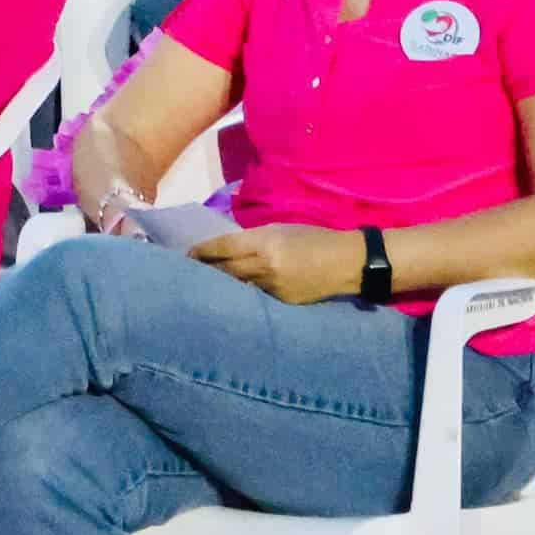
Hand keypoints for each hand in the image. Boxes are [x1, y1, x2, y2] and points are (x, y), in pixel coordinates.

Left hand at [189, 224, 357, 304]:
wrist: (347, 263)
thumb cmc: (315, 239)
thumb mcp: (282, 230)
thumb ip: (255, 239)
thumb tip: (231, 248)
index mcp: (264, 243)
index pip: (223, 248)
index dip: (202, 252)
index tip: (187, 255)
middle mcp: (264, 266)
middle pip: (224, 271)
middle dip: (206, 271)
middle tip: (190, 271)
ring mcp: (272, 288)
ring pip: (237, 286)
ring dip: (222, 284)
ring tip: (206, 283)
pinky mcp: (280, 303)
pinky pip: (255, 296)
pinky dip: (244, 294)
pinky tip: (235, 295)